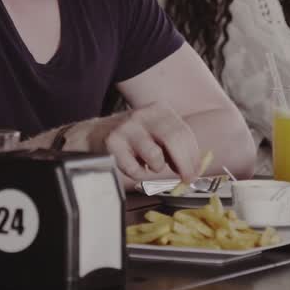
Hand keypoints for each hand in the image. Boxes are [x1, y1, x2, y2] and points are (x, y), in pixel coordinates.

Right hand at [79, 103, 199, 185]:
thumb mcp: (155, 132)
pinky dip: (138, 174)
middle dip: (184, 165)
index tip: (195, 172)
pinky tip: (132, 164)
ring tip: (147, 164)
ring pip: (155, 157)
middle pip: (174, 141)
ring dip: (155, 168)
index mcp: (160, 110)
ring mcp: (127, 127)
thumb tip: (195, 167)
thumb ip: (175, 145)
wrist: (94, 134)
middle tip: (186, 179)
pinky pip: (135, 169)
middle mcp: (144, 114)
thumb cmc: (132, 137)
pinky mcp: (112, 142)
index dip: (193, 157)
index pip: (184, 133)